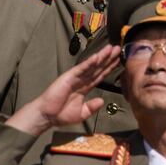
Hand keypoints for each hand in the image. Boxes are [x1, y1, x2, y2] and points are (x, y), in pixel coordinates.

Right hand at [6, 45, 120, 135]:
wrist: (47, 116)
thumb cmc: (61, 115)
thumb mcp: (82, 113)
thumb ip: (92, 107)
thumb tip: (102, 101)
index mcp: (85, 87)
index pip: (100, 75)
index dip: (109, 68)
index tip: (119, 60)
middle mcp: (82, 80)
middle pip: (98, 67)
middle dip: (108, 58)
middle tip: (118, 48)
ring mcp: (75, 77)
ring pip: (91, 65)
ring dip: (101, 56)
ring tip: (111, 48)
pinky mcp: (68, 77)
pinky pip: (81, 69)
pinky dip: (89, 62)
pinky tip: (97, 56)